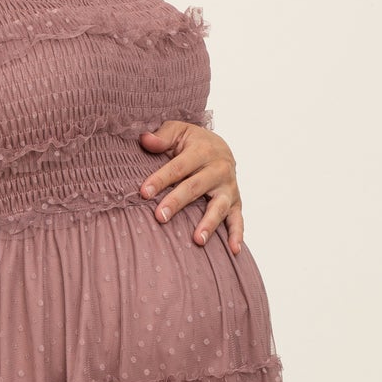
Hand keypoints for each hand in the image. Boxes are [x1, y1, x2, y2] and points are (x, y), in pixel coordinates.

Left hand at [137, 121, 243, 255]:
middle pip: (195, 187)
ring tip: (198, 240)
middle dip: (177, 202)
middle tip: (159, 216)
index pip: (178, 167)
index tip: (144, 192)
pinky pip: (238, 218)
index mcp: (202, 150)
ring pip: (219, 206)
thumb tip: (145, 140)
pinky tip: (233, 250)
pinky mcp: (236, 201)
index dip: (160, 179)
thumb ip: (162, 136)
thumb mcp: (178, 131)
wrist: (221, 146)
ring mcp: (228, 187)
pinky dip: (237, 234)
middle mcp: (218, 168)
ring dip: (209, 223)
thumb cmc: (193, 142)